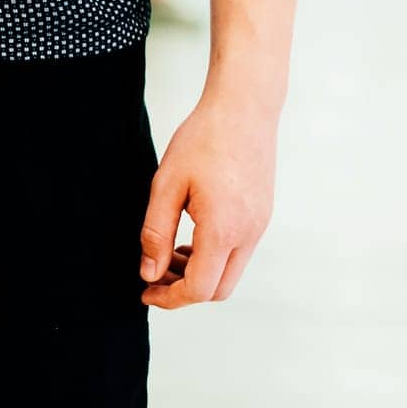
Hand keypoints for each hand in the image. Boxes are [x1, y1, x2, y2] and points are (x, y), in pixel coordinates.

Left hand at [139, 92, 276, 308]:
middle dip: (184, 290)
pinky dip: (214, 256)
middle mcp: (248, 234)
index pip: (199, 289)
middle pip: (219, 290)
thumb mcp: (166, 185)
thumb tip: (149, 273)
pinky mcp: (262, 215)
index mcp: (223, 230)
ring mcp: (260, 226)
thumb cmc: (202, 140)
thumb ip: (156, 233)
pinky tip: (190, 237)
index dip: (169, 298)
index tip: (145, 291)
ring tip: (168, 252)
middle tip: (154, 274)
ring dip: (199, 273)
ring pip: (230, 273)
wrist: (244, 109)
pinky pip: (239, 252)